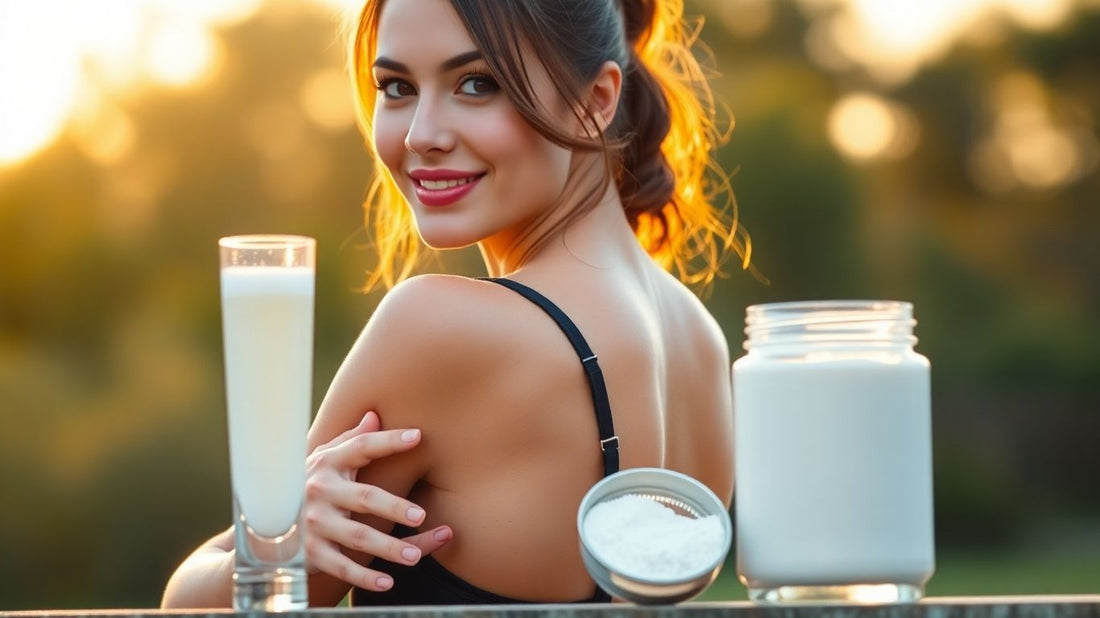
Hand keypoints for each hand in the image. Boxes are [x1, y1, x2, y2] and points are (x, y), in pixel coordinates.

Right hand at [303, 411, 452, 590]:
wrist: (263, 523)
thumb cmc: (306, 484)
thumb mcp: (323, 459)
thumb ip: (350, 440)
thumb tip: (375, 414)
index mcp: (327, 463)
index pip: (360, 448)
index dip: (388, 441)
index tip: (417, 437)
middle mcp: (320, 491)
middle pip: (365, 498)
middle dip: (394, 507)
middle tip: (421, 515)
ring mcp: (313, 524)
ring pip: (357, 536)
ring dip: (388, 547)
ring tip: (415, 556)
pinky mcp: (310, 553)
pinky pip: (341, 566)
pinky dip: (364, 577)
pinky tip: (388, 582)